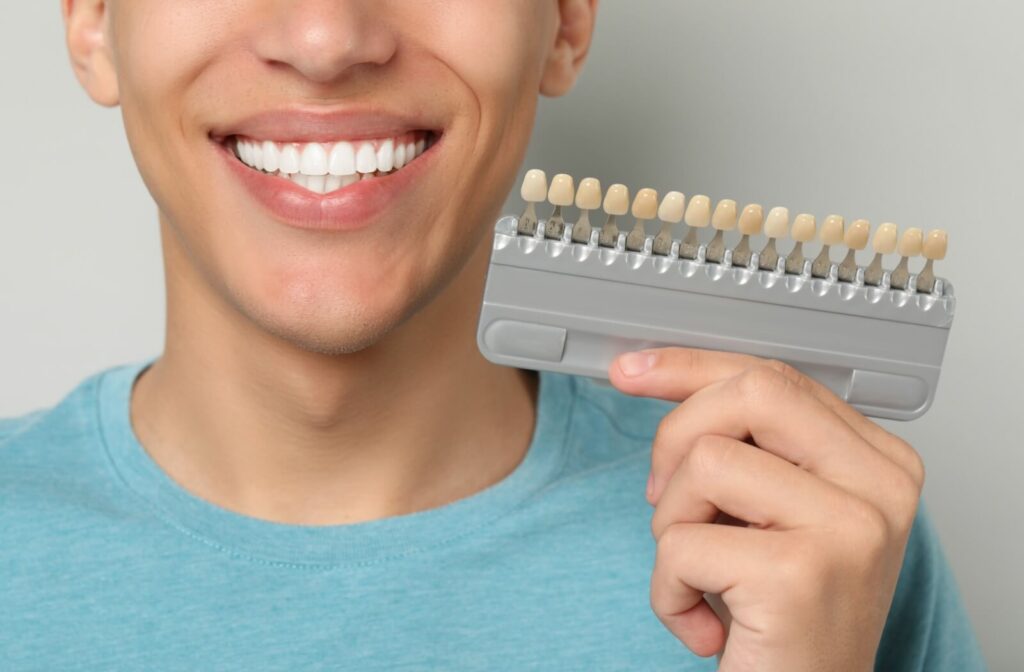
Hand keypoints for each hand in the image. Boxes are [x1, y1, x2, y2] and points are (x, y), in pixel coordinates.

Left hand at [608, 348, 924, 671]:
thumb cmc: (787, 618)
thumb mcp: (775, 513)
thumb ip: (748, 445)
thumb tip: (654, 375)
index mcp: (879, 462)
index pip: (777, 377)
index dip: (693, 367)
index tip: (633, 370)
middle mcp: (880, 487)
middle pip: (749, 393)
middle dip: (678, 436)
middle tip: (666, 500)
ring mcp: (848, 529)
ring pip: (705, 462)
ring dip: (671, 524)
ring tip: (701, 574)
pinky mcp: (799, 576)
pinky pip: (680, 543)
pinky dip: (666, 590)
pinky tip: (703, 624)